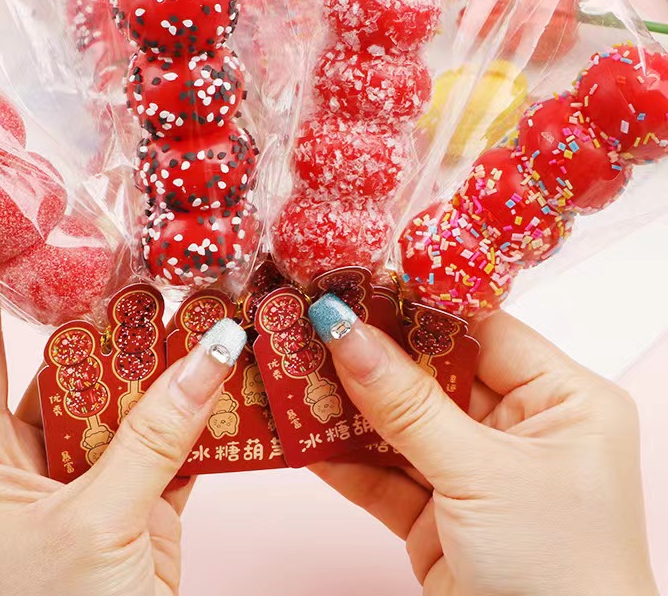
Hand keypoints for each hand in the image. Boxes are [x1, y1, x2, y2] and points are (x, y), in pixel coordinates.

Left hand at [0, 265, 245, 595]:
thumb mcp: (95, 526)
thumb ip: (157, 433)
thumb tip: (215, 351)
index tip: (2, 218)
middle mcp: (22, 458)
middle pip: (61, 362)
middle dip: (105, 315)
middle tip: (140, 258)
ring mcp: (82, 477)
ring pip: (122, 397)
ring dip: (162, 362)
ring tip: (198, 305)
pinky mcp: (133, 499)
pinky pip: (164, 438)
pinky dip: (197, 412)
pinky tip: (227, 375)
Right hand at [308, 299, 657, 595]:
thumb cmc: (558, 572)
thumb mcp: (481, 475)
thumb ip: (406, 404)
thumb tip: (344, 332)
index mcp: (561, 399)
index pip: (478, 329)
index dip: (414, 306)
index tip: (354, 284)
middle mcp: (520, 427)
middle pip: (430, 373)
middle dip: (369, 356)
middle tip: (308, 325)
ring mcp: (476, 471)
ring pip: (400, 423)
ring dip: (346, 407)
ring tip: (291, 373)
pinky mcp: (439, 515)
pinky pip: (385, 474)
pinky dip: (345, 460)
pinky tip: (302, 437)